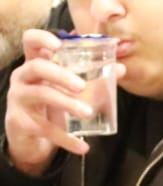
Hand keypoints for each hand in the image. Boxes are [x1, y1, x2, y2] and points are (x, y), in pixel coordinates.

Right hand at [4, 30, 122, 173]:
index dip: (41, 38)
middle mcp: (23, 77)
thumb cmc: (54, 103)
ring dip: (66, 103)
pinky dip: (66, 138)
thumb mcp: (73, 89)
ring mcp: (18, 98)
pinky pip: (44, 128)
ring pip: (40, 95)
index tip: (59, 44)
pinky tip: (83, 147)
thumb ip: (95, 77)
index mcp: (36, 63)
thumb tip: (121, 68)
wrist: (33, 137)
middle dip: (60, 75)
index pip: (30, 41)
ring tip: (88, 112)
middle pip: (37, 67)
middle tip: (82, 86)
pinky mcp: (19, 121)